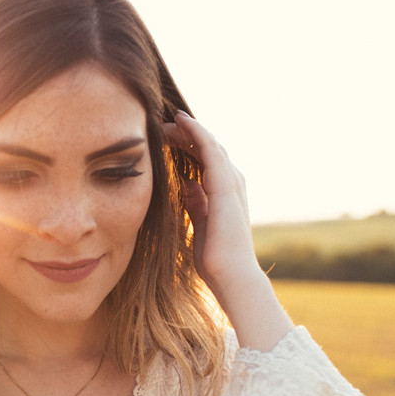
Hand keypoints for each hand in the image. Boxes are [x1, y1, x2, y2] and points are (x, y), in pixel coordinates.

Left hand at [165, 112, 293, 349]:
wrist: (231, 276)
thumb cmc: (215, 258)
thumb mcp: (200, 223)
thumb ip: (196, 202)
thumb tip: (186, 183)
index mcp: (224, 193)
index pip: (205, 161)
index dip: (187, 146)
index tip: (165, 138)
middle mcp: (232, 183)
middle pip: (208, 149)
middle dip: (186, 135)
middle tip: (162, 126)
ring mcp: (231, 183)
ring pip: (210, 144)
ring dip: (189, 130)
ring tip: (167, 120)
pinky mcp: (226, 186)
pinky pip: (211, 150)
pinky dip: (197, 133)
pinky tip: (182, 121)